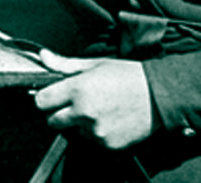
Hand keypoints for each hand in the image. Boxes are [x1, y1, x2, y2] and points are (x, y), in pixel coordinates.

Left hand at [32, 49, 153, 149]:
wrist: (158, 95)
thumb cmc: (128, 76)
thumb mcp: (95, 64)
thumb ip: (65, 65)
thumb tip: (44, 56)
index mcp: (77, 89)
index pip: (41, 101)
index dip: (46, 98)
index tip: (52, 96)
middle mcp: (84, 112)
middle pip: (53, 121)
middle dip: (60, 112)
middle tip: (77, 103)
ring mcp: (96, 130)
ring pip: (74, 131)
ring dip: (80, 123)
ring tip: (99, 108)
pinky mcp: (108, 144)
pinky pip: (92, 140)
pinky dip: (97, 132)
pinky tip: (110, 118)